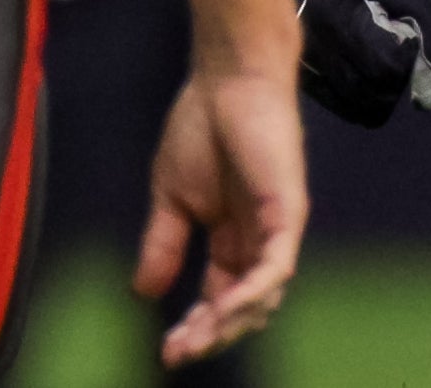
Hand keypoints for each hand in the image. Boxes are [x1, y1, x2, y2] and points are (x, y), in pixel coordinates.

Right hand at [135, 67, 307, 366]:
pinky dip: (251, 295)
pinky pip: (275, 269)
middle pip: (242, 307)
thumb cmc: (202, 125)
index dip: (195, 327)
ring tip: (193, 338)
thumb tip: (142, 293)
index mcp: (232, 238)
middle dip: (210, 335)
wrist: (226, 78)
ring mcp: (277, 230)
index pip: (218, 297)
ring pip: (262, 297)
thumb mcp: (171, 197)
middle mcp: (259, 241)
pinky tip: (221, 309)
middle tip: (178, 351)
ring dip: (228, 324)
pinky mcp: (288, 214)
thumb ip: (163, 244)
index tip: (166, 351)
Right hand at [296, 0, 430, 126]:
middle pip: (369, 92)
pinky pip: (343, 103)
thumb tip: (425, 102)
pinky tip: (375, 64)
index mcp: (332, 7)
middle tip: (399, 32)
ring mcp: (303, 51)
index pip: (386, 67)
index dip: (413, 52)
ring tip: (385, 43)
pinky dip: (367, 94)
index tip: (411, 22)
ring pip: (356, 105)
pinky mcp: (307, 66)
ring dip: (384, 84)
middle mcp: (308, 33)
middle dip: (399, 72)